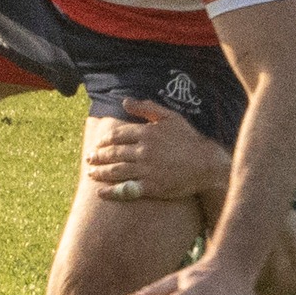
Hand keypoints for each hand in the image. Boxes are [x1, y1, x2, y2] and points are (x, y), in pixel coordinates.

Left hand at [85, 100, 228, 202]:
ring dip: (100, 172)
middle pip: (114, 153)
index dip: (105, 140)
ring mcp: (147, 170)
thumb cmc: (189, 139)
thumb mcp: (170, 117)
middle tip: (89, 159)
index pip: (118, 136)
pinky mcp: (152, 187)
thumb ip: (146, 108)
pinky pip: (126, 189)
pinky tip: (101, 193)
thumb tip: (125, 101)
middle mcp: (144, 151)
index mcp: (147, 133)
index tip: (98, 143)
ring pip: (117, 171)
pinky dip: (112, 192)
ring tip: (91, 173)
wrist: (207, 164)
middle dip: (98, 156)